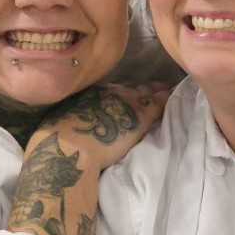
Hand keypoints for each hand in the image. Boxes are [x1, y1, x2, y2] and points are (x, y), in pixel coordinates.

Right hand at [33, 83, 169, 168]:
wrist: (68, 147)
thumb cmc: (58, 139)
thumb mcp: (62, 119)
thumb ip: (72, 116)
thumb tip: (69, 122)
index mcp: (90, 92)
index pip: (111, 91)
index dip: (121, 93)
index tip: (126, 94)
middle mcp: (110, 92)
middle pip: (130, 88)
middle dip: (141, 88)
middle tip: (153, 87)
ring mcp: (127, 101)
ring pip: (147, 92)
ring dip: (157, 91)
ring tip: (168, 88)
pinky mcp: (141, 115)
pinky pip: (160, 102)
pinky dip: (168, 97)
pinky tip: (176, 94)